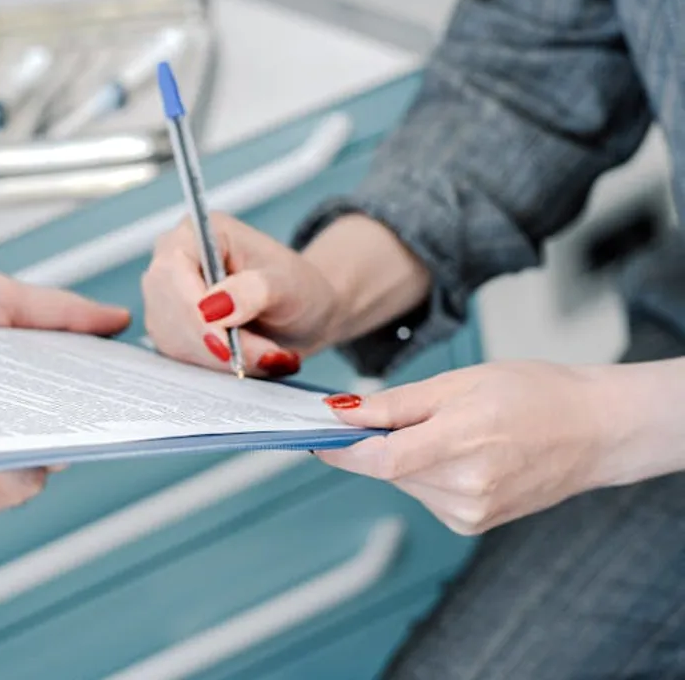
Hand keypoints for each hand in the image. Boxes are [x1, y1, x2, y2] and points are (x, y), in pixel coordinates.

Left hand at [0, 272, 130, 512]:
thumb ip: (59, 308)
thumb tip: (116, 321)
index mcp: (32, 379)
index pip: (91, 388)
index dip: (120, 384)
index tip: (144, 376)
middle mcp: (21, 421)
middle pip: (81, 429)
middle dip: (99, 417)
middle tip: (110, 401)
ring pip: (54, 463)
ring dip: (57, 442)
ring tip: (51, 419)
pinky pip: (16, 488)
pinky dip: (18, 471)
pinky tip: (8, 447)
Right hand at [142, 213, 343, 377]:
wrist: (302, 313)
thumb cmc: (296, 286)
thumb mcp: (287, 283)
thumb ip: (254, 290)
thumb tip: (214, 307)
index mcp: (196, 232)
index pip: (172, 269)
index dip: (192, 309)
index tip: (223, 343)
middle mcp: (172, 262)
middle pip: (167, 307)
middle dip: (212, 341)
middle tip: (262, 355)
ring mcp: (166, 299)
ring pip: (172, 338)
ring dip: (218, 358)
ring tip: (265, 354)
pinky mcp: (171, 331)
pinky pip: (180, 356)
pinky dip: (215, 366)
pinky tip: (246, 359)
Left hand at [314, 362, 613, 534]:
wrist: (595, 430)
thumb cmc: (534, 394)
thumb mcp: (459, 382)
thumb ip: (396, 404)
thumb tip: (342, 413)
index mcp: (462, 442)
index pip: (380, 459)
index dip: (340, 449)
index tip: (313, 434)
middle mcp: (466, 487)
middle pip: (387, 469)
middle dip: (376, 443)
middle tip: (394, 414)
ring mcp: (470, 512)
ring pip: (403, 482)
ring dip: (404, 457)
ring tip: (450, 430)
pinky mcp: (472, 524)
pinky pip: (424, 494)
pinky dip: (426, 472)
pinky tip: (460, 454)